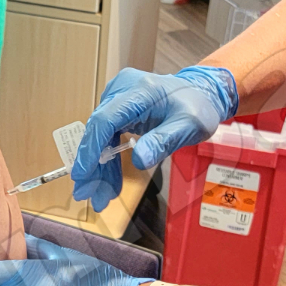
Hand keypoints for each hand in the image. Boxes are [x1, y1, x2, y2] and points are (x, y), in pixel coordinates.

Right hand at [71, 65, 238, 211]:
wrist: (202, 93)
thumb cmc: (198, 109)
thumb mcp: (188, 127)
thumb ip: (163, 141)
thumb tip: (138, 161)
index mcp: (140, 91)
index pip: (105, 120)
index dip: (91, 149)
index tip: (83, 176)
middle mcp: (122, 89)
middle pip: (98, 130)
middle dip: (92, 166)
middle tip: (86, 195)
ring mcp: (118, 96)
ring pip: (100, 136)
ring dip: (99, 167)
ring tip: (100, 196)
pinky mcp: (118, 106)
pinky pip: (107, 135)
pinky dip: (108, 159)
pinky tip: (108, 180)